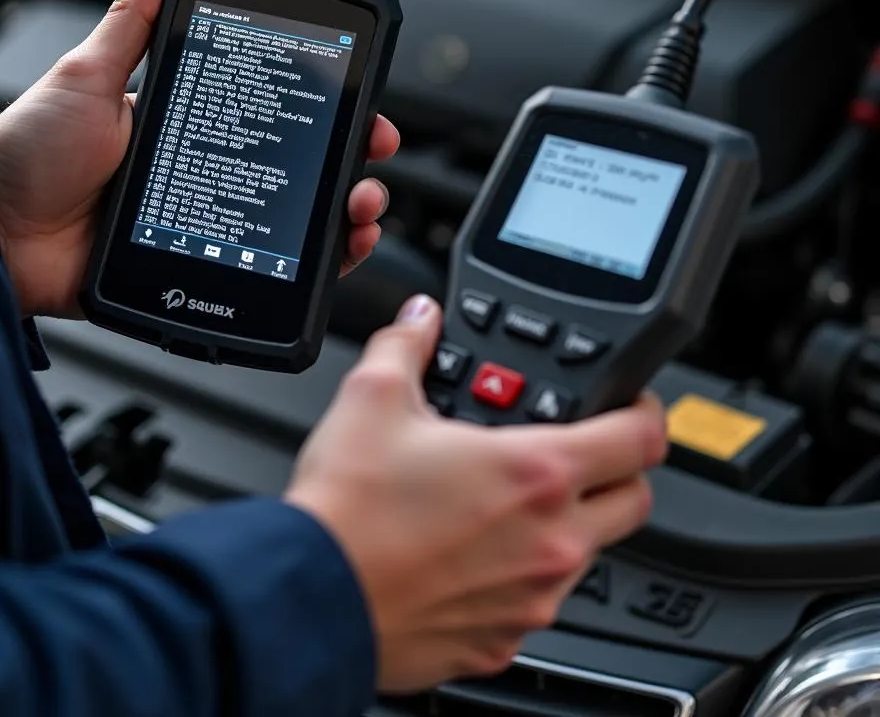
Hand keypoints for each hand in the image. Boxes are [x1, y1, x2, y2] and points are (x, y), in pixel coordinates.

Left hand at [0, 0, 399, 318]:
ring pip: (294, 223)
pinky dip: (312, 267)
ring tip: (360, 206)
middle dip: (347, 161)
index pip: (271, 113)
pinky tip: (338, 252)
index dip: (321, 109)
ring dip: (342, 213)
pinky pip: (269, 269)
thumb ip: (130, 24)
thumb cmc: (31, 153)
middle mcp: (205, 171)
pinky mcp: (201, 264)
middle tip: (370, 154)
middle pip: (296, 169)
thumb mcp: (87, 77)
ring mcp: (207, 221)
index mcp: (186, 122)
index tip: (358, 102)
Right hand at [285, 295, 666, 694]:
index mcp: (535, 473)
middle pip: (634, 501)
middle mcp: (550, 541)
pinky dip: (521, 574)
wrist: (311, 598)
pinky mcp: (503, 640)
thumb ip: (408, 344)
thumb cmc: (348, 510)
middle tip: (573, 450)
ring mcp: (531, 598)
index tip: (630, 405)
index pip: (640, 438)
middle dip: (615, 470)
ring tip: (504, 500)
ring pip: (587, 554)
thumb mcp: (373, 397)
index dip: (645, 411)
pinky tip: (470, 552)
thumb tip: (420, 318)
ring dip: (564, 523)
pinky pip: (536, 601)